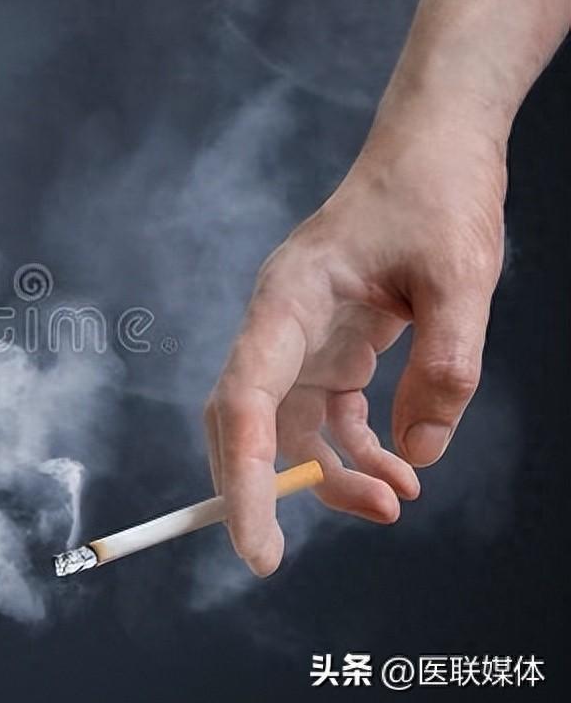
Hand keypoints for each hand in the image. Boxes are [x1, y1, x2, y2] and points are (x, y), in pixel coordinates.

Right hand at [204, 120, 505, 575]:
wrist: (435, 146)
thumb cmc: (437, 192)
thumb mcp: (461, 277)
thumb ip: (445, 368)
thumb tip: (420, 455)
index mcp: (289, 299)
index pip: (244, 399)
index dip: (241, 476)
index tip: (256, 544)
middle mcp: (281, 323)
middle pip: (243, 421)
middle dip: (260, 489)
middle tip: (277, 556)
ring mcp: (302, 335)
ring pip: (288, 427)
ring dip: (327, 474)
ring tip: (394, 501)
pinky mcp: (331, 343)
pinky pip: (329, 413)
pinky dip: (356, 449)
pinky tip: (400, 465)